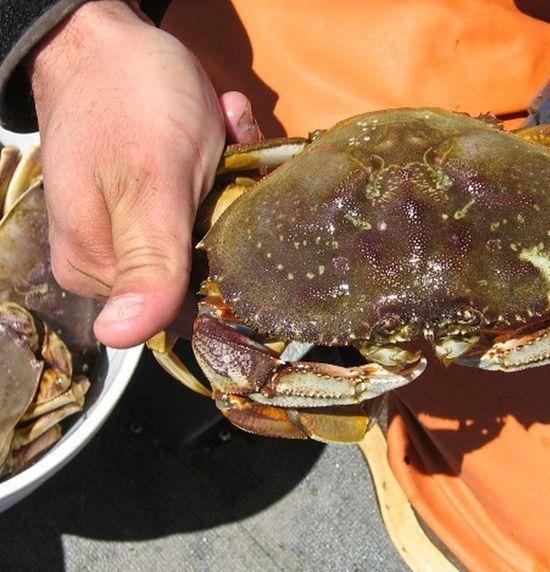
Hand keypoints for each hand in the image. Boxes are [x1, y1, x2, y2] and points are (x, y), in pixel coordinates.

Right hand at [30, 0, 227, 347]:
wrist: (110, 36)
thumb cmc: (127, 102)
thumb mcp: (151, 185)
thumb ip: (148, 262)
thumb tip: (119, 337)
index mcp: (98, 267)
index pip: (183, 308)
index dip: (224, 269)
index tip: (230, 214)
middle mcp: (113, 255)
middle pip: (203, 264)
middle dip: (227, 210)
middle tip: (226, 159)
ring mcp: (133, 222)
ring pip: (212, 224)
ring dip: (230, 176)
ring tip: (221, 131)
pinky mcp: (153, 194)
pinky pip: (204, 194)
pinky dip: (224, 157)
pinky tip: (219, 123)